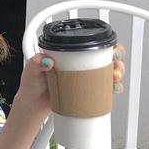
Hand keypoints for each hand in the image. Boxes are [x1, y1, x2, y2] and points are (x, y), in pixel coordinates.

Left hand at [12, 43, 126, 122]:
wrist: (33, 104)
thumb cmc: (31, 84)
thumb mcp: (31, 70)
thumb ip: (36, 63)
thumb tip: (46, 61)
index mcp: (68, 53)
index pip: (91, 43)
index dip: (107, 45)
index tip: (113, 50)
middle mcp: (79, 64)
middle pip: (106, 58)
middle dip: (117, 61)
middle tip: (115, 69)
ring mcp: (84, 78)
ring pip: (109, 72)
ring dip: (117, 74)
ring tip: (114, 80)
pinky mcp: (86, 92)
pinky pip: (104, 89)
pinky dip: (113, 89)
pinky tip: (114, 90)